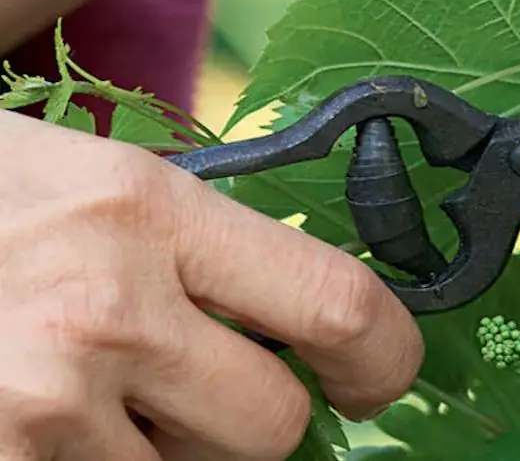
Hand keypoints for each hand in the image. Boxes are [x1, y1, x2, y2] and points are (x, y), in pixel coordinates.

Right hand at [0, 111, 421, 459]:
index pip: (338, 305)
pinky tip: (40, 418)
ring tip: (81, 386)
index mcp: (147, 211)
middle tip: (196, 384)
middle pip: (272, 425)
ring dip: (156, 452)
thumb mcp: (89, 181)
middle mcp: (105, 310)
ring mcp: (42, 402)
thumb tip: (306, 315)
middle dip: (251, 421)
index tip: (375, 373)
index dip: (384, 356)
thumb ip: (201, 243)